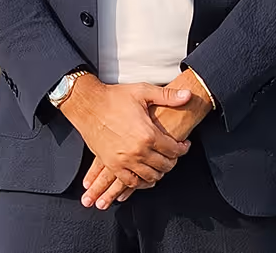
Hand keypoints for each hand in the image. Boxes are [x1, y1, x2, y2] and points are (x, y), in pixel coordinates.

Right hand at [60, 76, 191, 200]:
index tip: (184, 145)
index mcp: (148, 134)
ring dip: (159, 173)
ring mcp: (124, 161)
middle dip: (172, 161)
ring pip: (150, 177)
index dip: (183, 149)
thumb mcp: (143, 91)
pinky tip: (145, 178)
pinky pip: (131, 182)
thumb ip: (168, 96)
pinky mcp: (112, 165)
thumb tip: (188, 95)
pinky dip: (141, 184)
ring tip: (161, 166)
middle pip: (164, 166)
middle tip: (173, 155)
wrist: (88, 105)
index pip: (174, 150)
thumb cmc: (114, 97)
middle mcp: (138, 151)